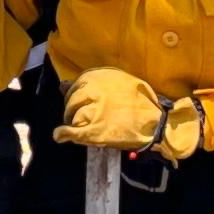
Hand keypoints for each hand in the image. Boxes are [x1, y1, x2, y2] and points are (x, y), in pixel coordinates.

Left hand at [57, 66, 198, 159]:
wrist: (155, 124)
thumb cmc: (144, 103)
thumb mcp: (124, 83)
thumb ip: (99, 81)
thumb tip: (63, 84)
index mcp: (103, 77)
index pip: (79, 83)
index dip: (74, 92)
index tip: (77, 99)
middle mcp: (95, 91)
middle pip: (73, 98)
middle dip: (71, 105)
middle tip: (76, 113)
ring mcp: (93, 111)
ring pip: (73, 113)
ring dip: (71, 118)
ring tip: (76, 123)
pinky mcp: (94, 130)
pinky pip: (73, 131)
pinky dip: (63, 134)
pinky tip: (59, 135)